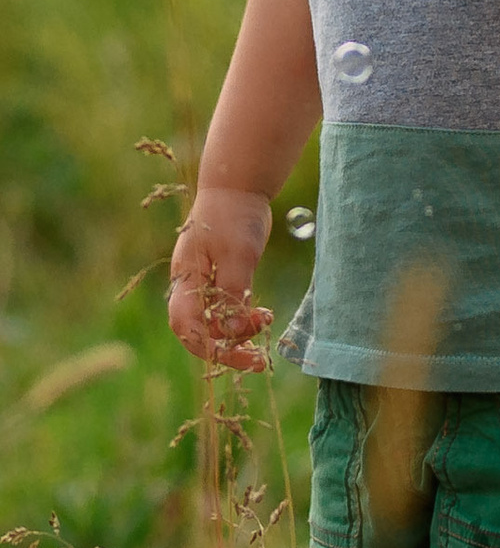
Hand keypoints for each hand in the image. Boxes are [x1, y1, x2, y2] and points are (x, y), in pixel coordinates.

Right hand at [167, 187, 275, 371]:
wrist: (237, 187)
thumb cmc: (234, 216)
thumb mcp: (238, 253)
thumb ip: (233, 292)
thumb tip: (232, 330)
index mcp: (186, 280)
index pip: (186, 326)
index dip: (207, 345)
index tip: (238, 352)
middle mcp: (190, 286)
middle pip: (198, 331)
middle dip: (225, 348)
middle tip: (257, 360)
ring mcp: (204, 283)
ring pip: (214, 322)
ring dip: (238, 334)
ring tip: (266, 327)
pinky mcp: (220, 278)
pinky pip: (226, 309)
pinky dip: (242, 319)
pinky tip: (262, 318)